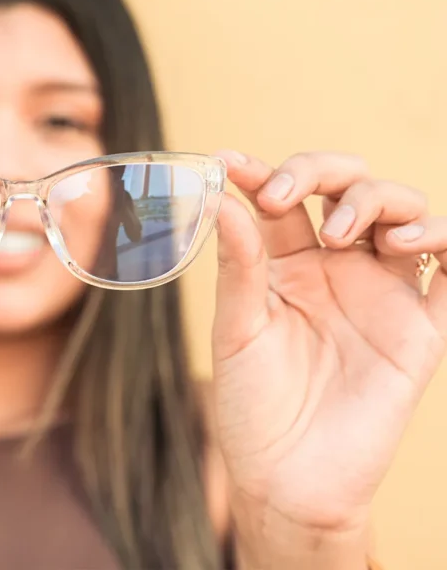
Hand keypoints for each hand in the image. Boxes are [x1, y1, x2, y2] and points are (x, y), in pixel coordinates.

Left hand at [210, 151, 445, 564]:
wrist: (287, 478)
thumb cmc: (253, 407)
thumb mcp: (237, 332)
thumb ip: (240, 268)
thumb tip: (223, 200)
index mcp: (286, 268)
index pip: (284, 202)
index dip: (262, 175)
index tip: (229, 163)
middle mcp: (336, 271)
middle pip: (346, 190)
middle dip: (321, 173)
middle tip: (289, 196)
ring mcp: (380, 294)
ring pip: (401, 215)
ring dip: (380, 200)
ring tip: (347, 231)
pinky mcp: (420, 329)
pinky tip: (418, 240)